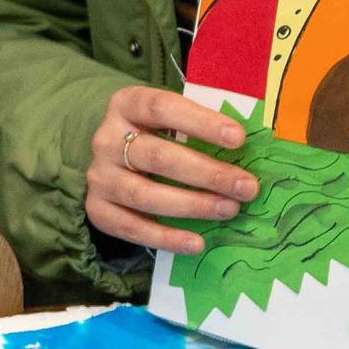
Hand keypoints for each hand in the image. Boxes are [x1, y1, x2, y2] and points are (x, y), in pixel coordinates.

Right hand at [84, 84, 256, 256]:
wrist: (112, 159)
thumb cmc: (156, 134)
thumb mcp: (171, 118)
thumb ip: (201, 126)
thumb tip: (251, 148)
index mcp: (126, 105)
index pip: (162, 108)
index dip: (201, 123)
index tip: (238, 138)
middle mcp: (106, 139)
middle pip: (158, 156)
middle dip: (207, 173)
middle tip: (246, 187)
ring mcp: (99, 176)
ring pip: (144, 194)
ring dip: (192, 205)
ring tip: (229, 209)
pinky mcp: (98, 209)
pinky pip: (131, 228)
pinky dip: (166, 238)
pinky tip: (196, 243)